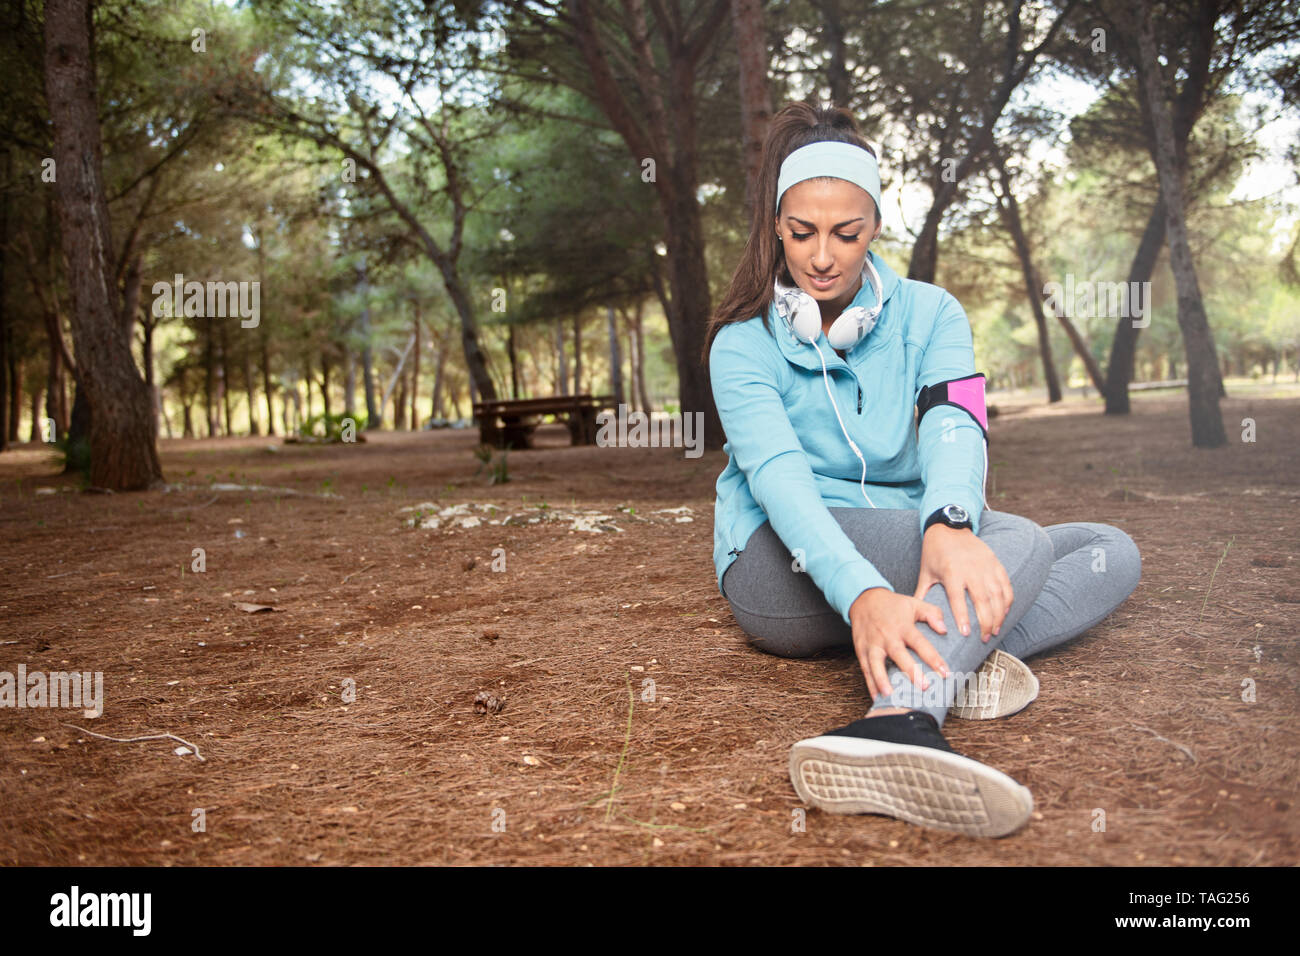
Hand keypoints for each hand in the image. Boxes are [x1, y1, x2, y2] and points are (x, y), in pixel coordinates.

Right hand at [848, 587, 951, 702]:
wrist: (863, 599)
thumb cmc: (892, 604)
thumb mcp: (914, 603)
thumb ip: (932, 614)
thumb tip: (945, 629)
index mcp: (902, 625)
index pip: (919, 642)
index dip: (932, 657)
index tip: (945, 672)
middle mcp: (887, 635)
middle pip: (898, 654)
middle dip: (910, 671)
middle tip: (923, 687)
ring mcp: (872, 644)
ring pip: (876, 663)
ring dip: (882, 679)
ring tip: (890, 694)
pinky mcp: (861, 650)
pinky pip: (865, 668)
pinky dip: (870, 684)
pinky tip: (877, 697)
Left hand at [913, 524, 1012, 641]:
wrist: (949, 527)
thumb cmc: (934, 552)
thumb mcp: (925, 572)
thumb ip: (922, 594)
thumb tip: (916, 616)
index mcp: (952, 572)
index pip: (958, 599)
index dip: (963, 617)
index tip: (966, 634)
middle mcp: (971, 569)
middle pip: (983, 600)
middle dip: (986, 622)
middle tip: (986, 639)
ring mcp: (986, 566)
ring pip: (998, 595)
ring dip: (999, 615)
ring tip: (995, 630)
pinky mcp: (995, 562)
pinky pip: (1006, 585)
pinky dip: (1007, 601)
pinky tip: (1004, 613)